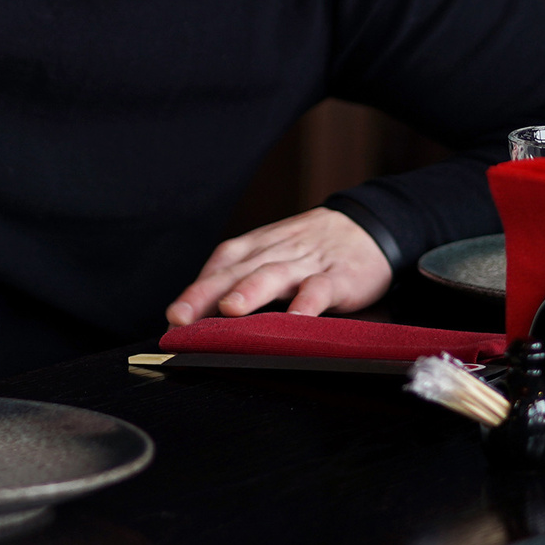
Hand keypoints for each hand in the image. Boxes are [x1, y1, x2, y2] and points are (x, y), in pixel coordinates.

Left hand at [164, 207, 391, 326]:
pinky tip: (296, 319)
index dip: (195, 290)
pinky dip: (307, 303)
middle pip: (236, 271)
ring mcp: (306, 264)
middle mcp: (275, 253)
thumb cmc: (312, 248)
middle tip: (182, 316)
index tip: (175, 317)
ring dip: (251, 291)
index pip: (220, 265)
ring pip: (274, 274)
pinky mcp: (338, 277)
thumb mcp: (273, 253)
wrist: (369, 225)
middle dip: (206, 293)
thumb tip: (202, 312)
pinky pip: (320, 288)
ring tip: (231, 309)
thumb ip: (242, 277)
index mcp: (256, 248)